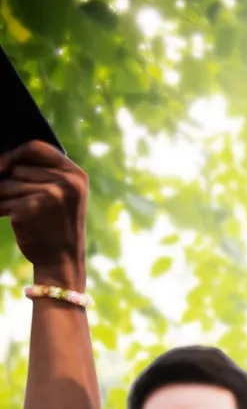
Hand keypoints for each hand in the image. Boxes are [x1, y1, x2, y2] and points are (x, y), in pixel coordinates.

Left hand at [0, 141, 87, 275]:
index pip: (36, 147)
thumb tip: (1, 162)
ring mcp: (50, 194)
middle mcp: (66, 182)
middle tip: (25, 205)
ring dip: (4, 198)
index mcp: (76, 175)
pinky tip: (16, 222)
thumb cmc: (58, 226)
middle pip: (18, 168)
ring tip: (23, 215)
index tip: (3, 166)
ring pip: (6, 183)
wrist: (63, 261)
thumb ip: (44, 173)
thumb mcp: (64, 195)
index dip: (15, 154)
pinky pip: (2, 200)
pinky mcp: (31, 207)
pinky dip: (1, 210)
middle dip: (11, 183)